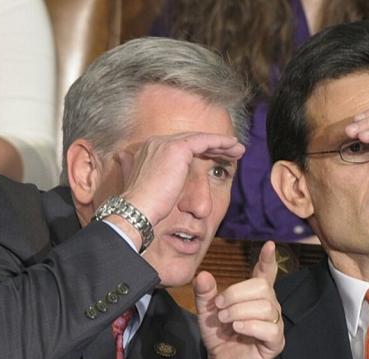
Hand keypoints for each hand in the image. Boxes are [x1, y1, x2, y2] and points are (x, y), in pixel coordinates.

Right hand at [113, 132, 244, 233]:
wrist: (138, 209)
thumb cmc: (144, 206)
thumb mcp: (143, 184)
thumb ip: (141, 171)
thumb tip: (130, 163)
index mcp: (150, 149)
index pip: (182, 146)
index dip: (201, 150)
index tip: (216, 157)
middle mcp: (157, 142)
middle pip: (192, 140)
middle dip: (213, 145)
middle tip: (232, 151)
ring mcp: (166, 143)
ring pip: (200, 139)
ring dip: (221, 144)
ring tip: (238, 150)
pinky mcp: (178, 149)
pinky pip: (204, 141)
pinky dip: (220, 142)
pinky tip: (233, 146)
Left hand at [193, 241, 283, 358]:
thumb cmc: (219, 337)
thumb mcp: (207, 312)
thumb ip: (205, 294)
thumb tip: (203, 275)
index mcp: (255, 296)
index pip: (266, 274)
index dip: (268, 260)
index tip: (268, 245)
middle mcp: (269, 306)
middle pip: (262, 287)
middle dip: (236, 294)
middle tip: (220, 308)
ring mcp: (274, 324)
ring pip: (265, 306)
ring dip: (239, 311)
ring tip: (226, 321)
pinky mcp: (275, 341)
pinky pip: (270, 327)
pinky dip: (251, 325)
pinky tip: (238, 328)